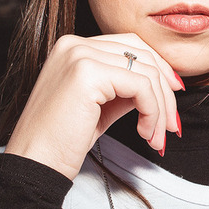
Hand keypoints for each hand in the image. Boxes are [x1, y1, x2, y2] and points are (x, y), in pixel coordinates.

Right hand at [4, 33, 183, 179]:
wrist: (35, 164)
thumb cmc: (62, 142)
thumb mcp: (100, 106)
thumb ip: (125, 87)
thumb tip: (162, 84)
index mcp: (72, 47)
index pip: (130, 45)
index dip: (159, 69)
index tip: (173, 96)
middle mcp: (74, 44)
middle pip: (142, 54)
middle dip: (165, 91)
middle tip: (172, 125)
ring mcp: (79, 55)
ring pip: (146, 72)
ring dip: (160, 109)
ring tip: (156, 137)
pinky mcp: (87, 73)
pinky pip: (141, 86)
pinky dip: (153, 112)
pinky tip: (146, 134)